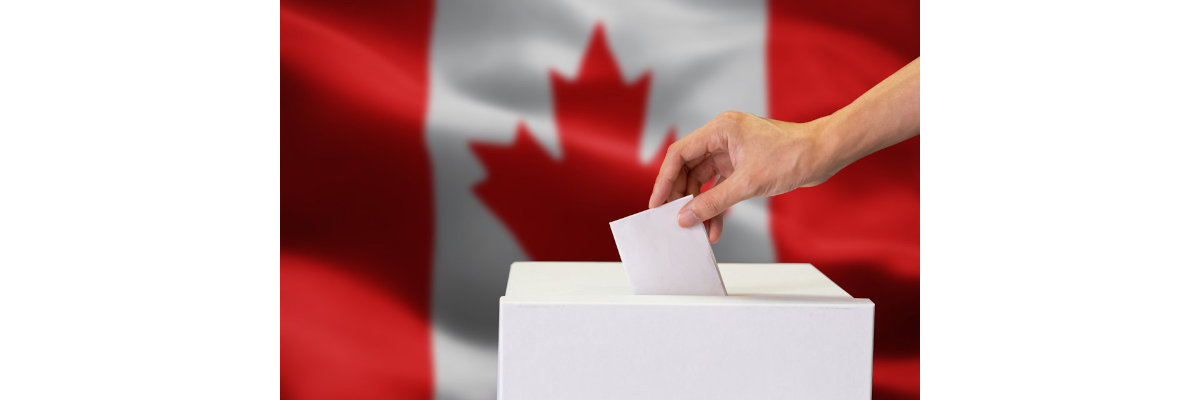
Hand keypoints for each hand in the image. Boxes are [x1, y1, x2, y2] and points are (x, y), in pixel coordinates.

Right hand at [648, 111, 842, 242]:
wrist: (824, 154)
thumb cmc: (792, 156)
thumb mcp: (748, 183)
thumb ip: (713, 202)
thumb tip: (686, 217)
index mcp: (720, 129)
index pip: (679, 154)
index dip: (664, 180)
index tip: (656, 204)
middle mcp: (723, 137)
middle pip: (689, 168)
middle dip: (682, 197)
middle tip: (675, 220)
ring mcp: (733, 151)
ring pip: (704, 181)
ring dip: (701, 206)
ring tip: (698, 230)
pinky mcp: (743, 164)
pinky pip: (721, 186)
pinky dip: (717, 205)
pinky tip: (715, 226)